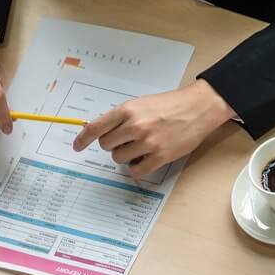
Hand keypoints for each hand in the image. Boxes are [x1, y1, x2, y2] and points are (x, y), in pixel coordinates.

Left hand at [72, 79, 232, 177]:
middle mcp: (135, 126)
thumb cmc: (170, 105)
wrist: (198, 108)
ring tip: (140, 148)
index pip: (95, 127)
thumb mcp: (141, 104)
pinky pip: (135, 171)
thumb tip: (101, 132)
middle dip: (113, 145)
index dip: (82, 139)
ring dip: (125, 156)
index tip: (76, 146)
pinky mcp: (160, 156)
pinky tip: (144, 160)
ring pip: (119, 159)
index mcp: (128, 110)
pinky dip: (136, 168)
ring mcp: (147, 142)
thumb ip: (122, 117)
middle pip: (106, 146)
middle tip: (126, 141)